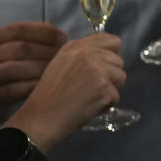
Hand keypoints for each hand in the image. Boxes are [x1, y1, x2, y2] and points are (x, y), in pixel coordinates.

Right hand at [0, 23, 66, 129]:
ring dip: (41, 69)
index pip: (20, 29)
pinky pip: (15, 90)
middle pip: (21, 48)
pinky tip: (47, 86)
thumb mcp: (8, 50)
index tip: (63, 37)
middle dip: (47, 51)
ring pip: (17, 68)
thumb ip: (31, 40)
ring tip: (58, 70)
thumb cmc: (2, 68)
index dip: (44, 32)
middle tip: (65, 56)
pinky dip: (33, 87)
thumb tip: (62, 36)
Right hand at [6, 33, 125, 151]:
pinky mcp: (103, 87)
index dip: (112, 55)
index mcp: (76, 46)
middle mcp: (87, 53)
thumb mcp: (61, 64)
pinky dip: (106, 105)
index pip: (112, 41)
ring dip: (110, 90)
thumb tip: (108, 56)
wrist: (39, 119)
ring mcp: (97, 69)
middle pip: (119, 61)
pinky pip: (116, 96)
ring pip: (121, 77)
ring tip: (89, 98)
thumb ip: (84, 57)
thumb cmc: (49, 97)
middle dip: (110, 76)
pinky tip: (88, 108)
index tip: (104, 68)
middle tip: (91, 89)